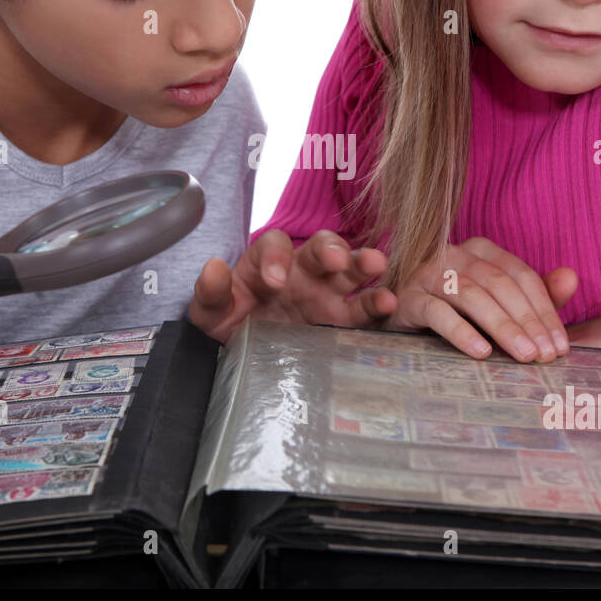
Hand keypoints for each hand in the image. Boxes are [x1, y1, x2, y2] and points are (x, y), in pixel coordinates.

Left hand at [189, 230, 396, 342]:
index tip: (275, 281)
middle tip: (336, 261)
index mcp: (267, 262)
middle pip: (320, 247)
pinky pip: (364, 308)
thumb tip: (213, 268)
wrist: (247, 356)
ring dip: (364, 263)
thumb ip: (210, 292)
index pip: (274, 244)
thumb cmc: (230, 324)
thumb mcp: (210, 313)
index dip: (276, 256)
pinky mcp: (343, 320)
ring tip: (377, 265)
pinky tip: (390, 304)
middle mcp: (301, 271)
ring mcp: (326, 293)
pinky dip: (378, 304)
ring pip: (350, 269)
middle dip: (330, 250)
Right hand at [382, 236, 577, 361]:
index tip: (560, 347)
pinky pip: (438, 313)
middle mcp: (455, 254)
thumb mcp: (498, 306)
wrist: (399, 322)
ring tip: (523, 356)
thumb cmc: (456, 314)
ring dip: (502, 327)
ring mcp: (428, 273)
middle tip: (545, 355)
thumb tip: (572, 277)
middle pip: (500, 284)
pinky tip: (481, 352)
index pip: (521, 276)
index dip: (545, 311)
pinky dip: (462, 332)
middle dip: (527, 321)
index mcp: (481, 250)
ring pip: (473, 296)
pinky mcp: (408, 297)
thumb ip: (534, 295)